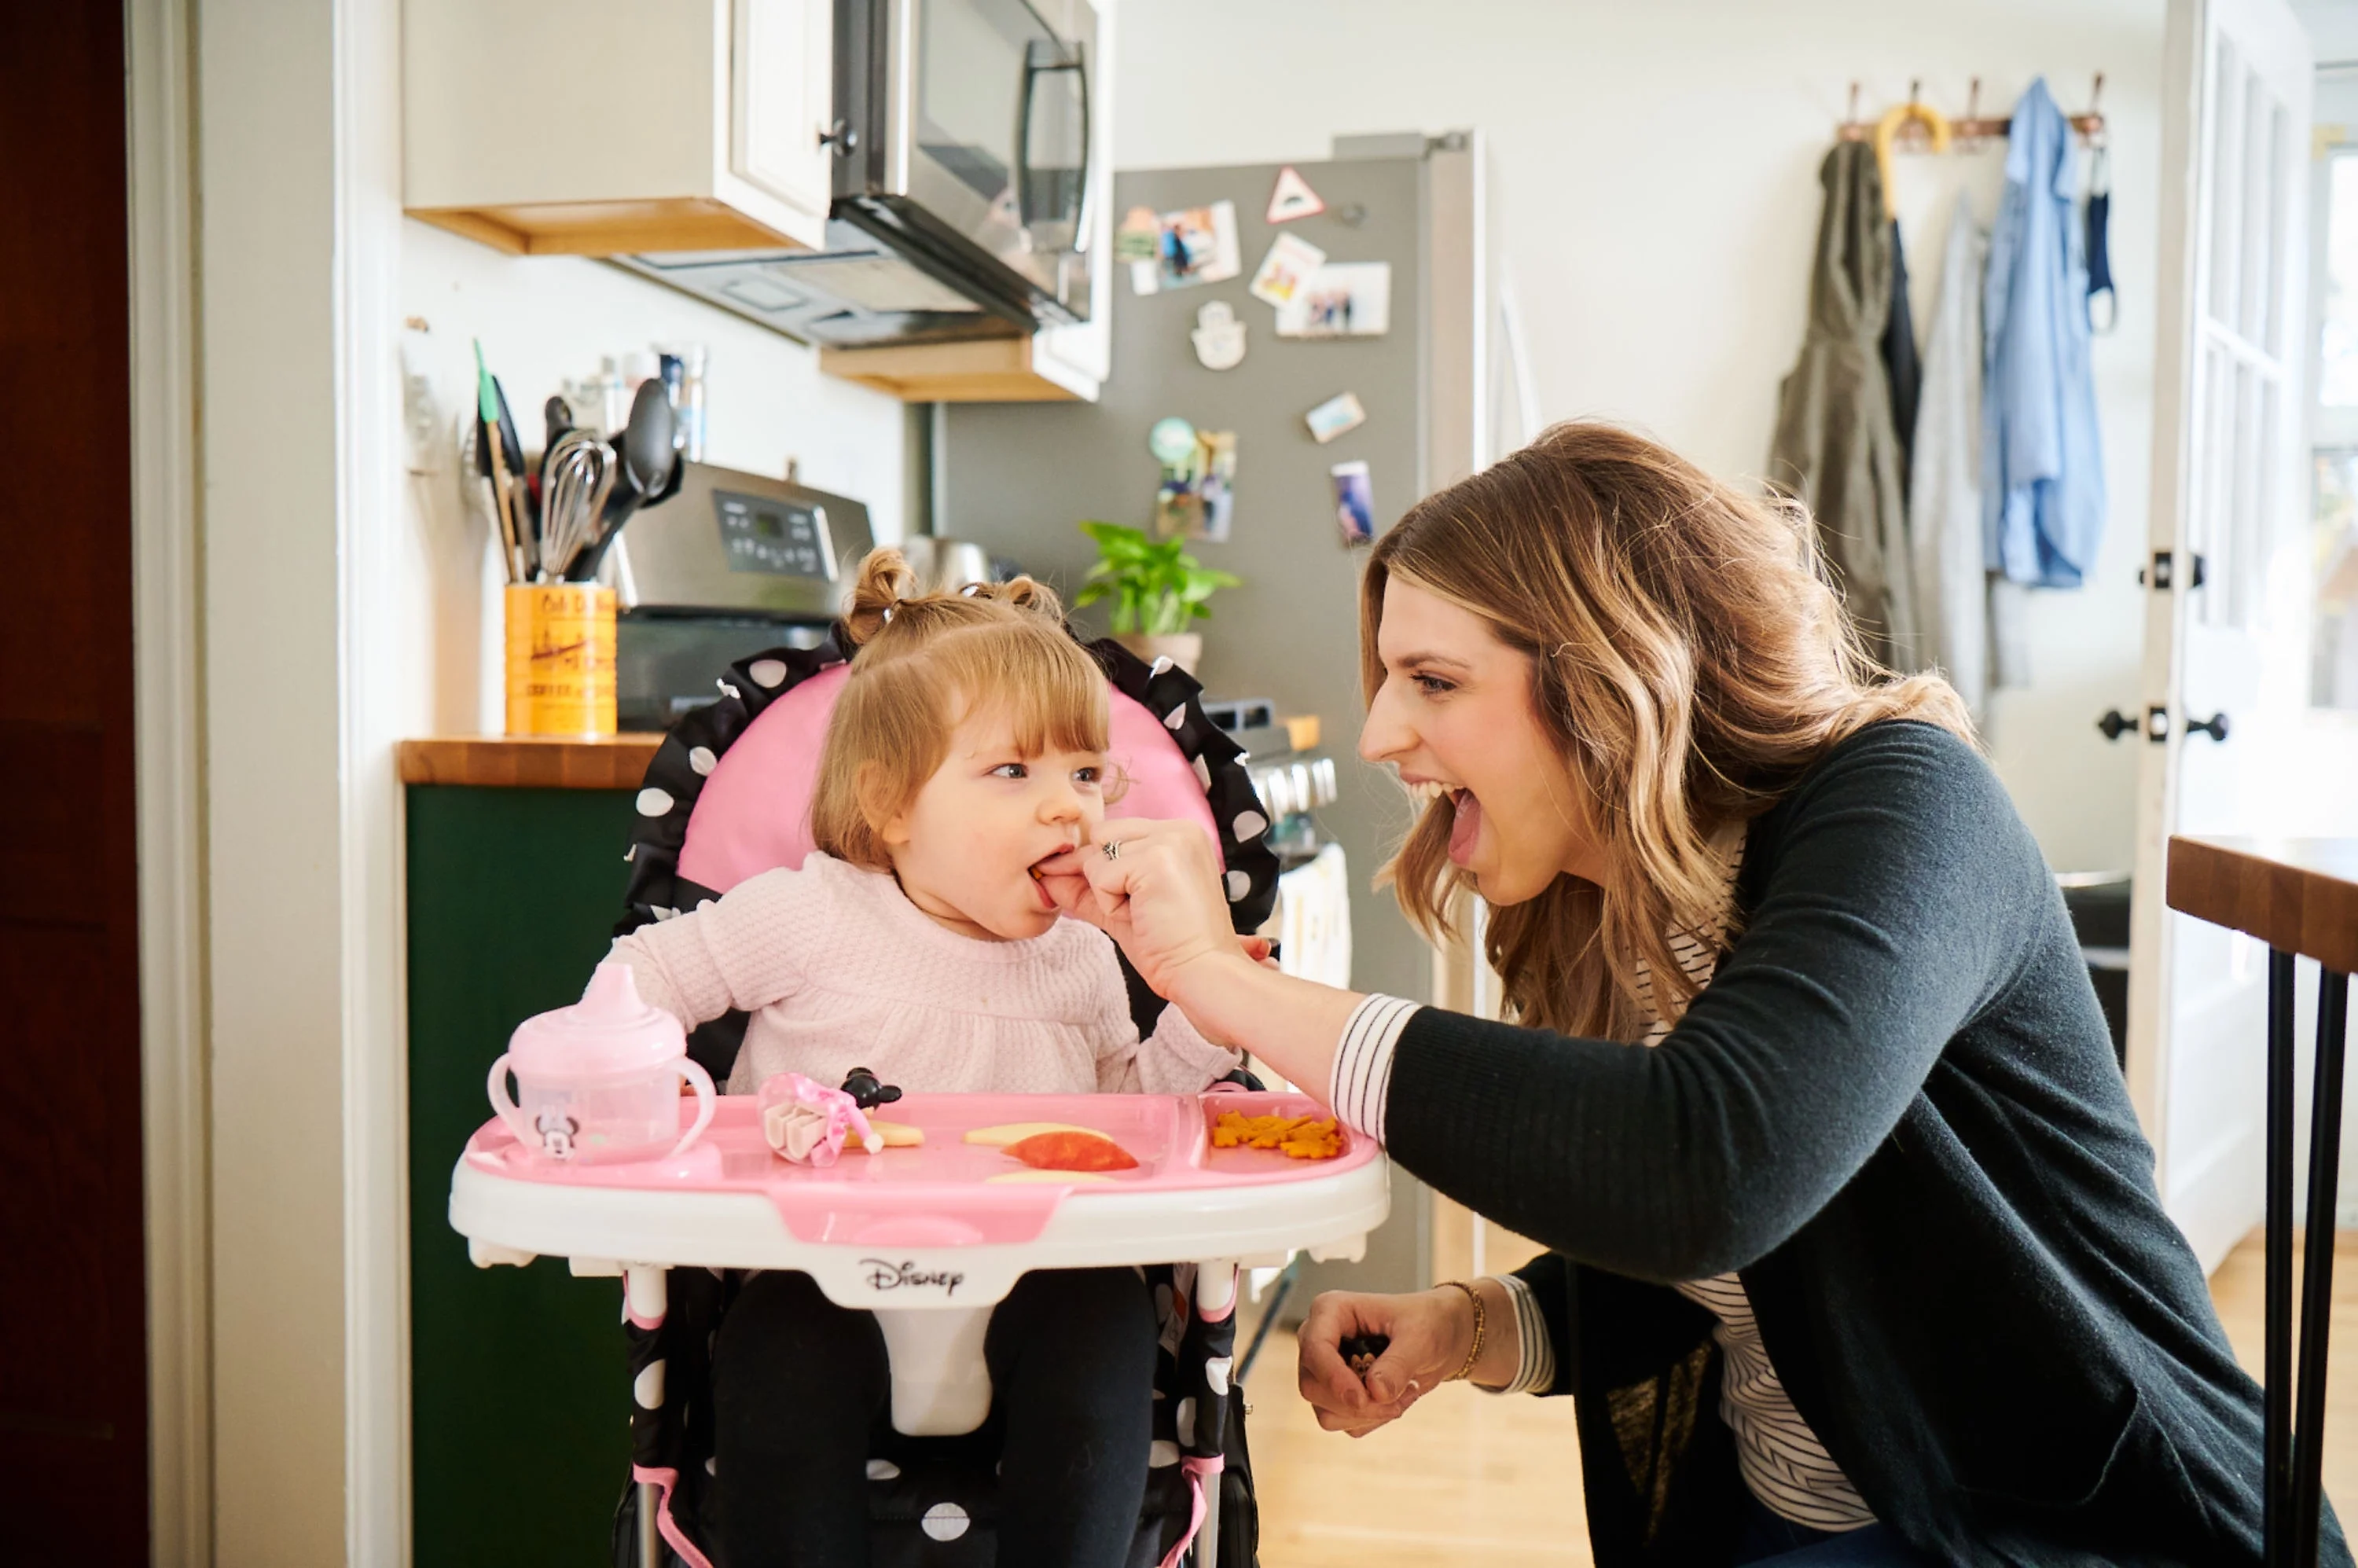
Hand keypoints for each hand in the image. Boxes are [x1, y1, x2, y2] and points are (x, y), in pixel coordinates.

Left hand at [1035, 819, 1243, 1000]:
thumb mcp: (1122, 910)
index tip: (1089, 888)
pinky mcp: (1157, 859)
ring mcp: (1170, 841)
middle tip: (1137, 910)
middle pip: (1101, 836)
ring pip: (1097, 855)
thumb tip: (1045, 876)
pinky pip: (1101, 874)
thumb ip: (1087, 889)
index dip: (1098, 864)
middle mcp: (1179, 830)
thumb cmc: (1171, 948)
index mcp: (1180, 835)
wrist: (1202, 974)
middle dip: (1103, 876)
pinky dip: (1110, 903)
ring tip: (1143, 913)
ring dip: (1107, 892)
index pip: (1115, 833)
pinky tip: (1142, 916)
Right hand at [1296, 1287, 1474, 1437]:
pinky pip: (1343, 1423)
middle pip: (1312, 1386)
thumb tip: (1375, 1392)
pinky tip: (1396, 1398)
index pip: (1315, 1348)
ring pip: (1326, 1412)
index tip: (1362, 1399)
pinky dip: (1373, 1419)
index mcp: (1331, 1311)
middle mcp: (1320, 1341)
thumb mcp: (1419, 1337)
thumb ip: (1397, 1364)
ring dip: (1369, 1414)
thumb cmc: (1427, 1322)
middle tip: (1399, 1396)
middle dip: (1357, 1403)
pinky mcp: (1336, 1395)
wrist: (1440, 1337)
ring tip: (1404, 1393)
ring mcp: (1325, 1371)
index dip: (1334, 1378)